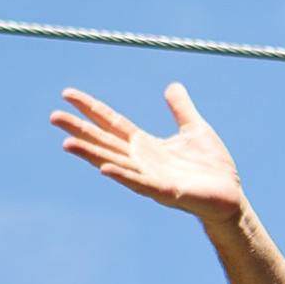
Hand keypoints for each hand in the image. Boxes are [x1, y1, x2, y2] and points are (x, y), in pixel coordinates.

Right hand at [51, 84, 244, 223]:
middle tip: (53, 116)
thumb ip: (181, 109)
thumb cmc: (212, 168)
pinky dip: (123, 175)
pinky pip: (141, 183)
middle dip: (80, 130)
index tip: (67, 93)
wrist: (231, 198)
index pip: (113, 123)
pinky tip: (105, 168)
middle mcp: (143, 161)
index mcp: (147, 146)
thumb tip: (172, 85)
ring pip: (116, 163)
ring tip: (67, 144)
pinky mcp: (167, 192)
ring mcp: (152, 178)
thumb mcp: (196, 129)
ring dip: (92, 154)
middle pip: (106, 142)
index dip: (91, 109)